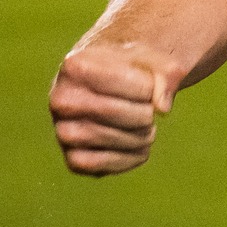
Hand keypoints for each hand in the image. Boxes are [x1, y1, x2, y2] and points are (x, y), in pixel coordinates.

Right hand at [49, 41, 177, 175]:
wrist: (111, 84)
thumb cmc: (133, 67)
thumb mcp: (153, 60)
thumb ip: (165, 75)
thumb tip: (163, 108)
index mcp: (74, 65)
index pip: (121, 79)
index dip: (147, 85)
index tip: (149, 83)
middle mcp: (61, 99)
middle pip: (115, 112)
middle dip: (144, 112)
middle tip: (150, 110)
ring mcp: (63, 131)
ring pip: (112, 139)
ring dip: (142, 135)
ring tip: (147, 127)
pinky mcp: (73, 160)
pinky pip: (103, 166)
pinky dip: (130, 158)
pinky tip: (140, 146)